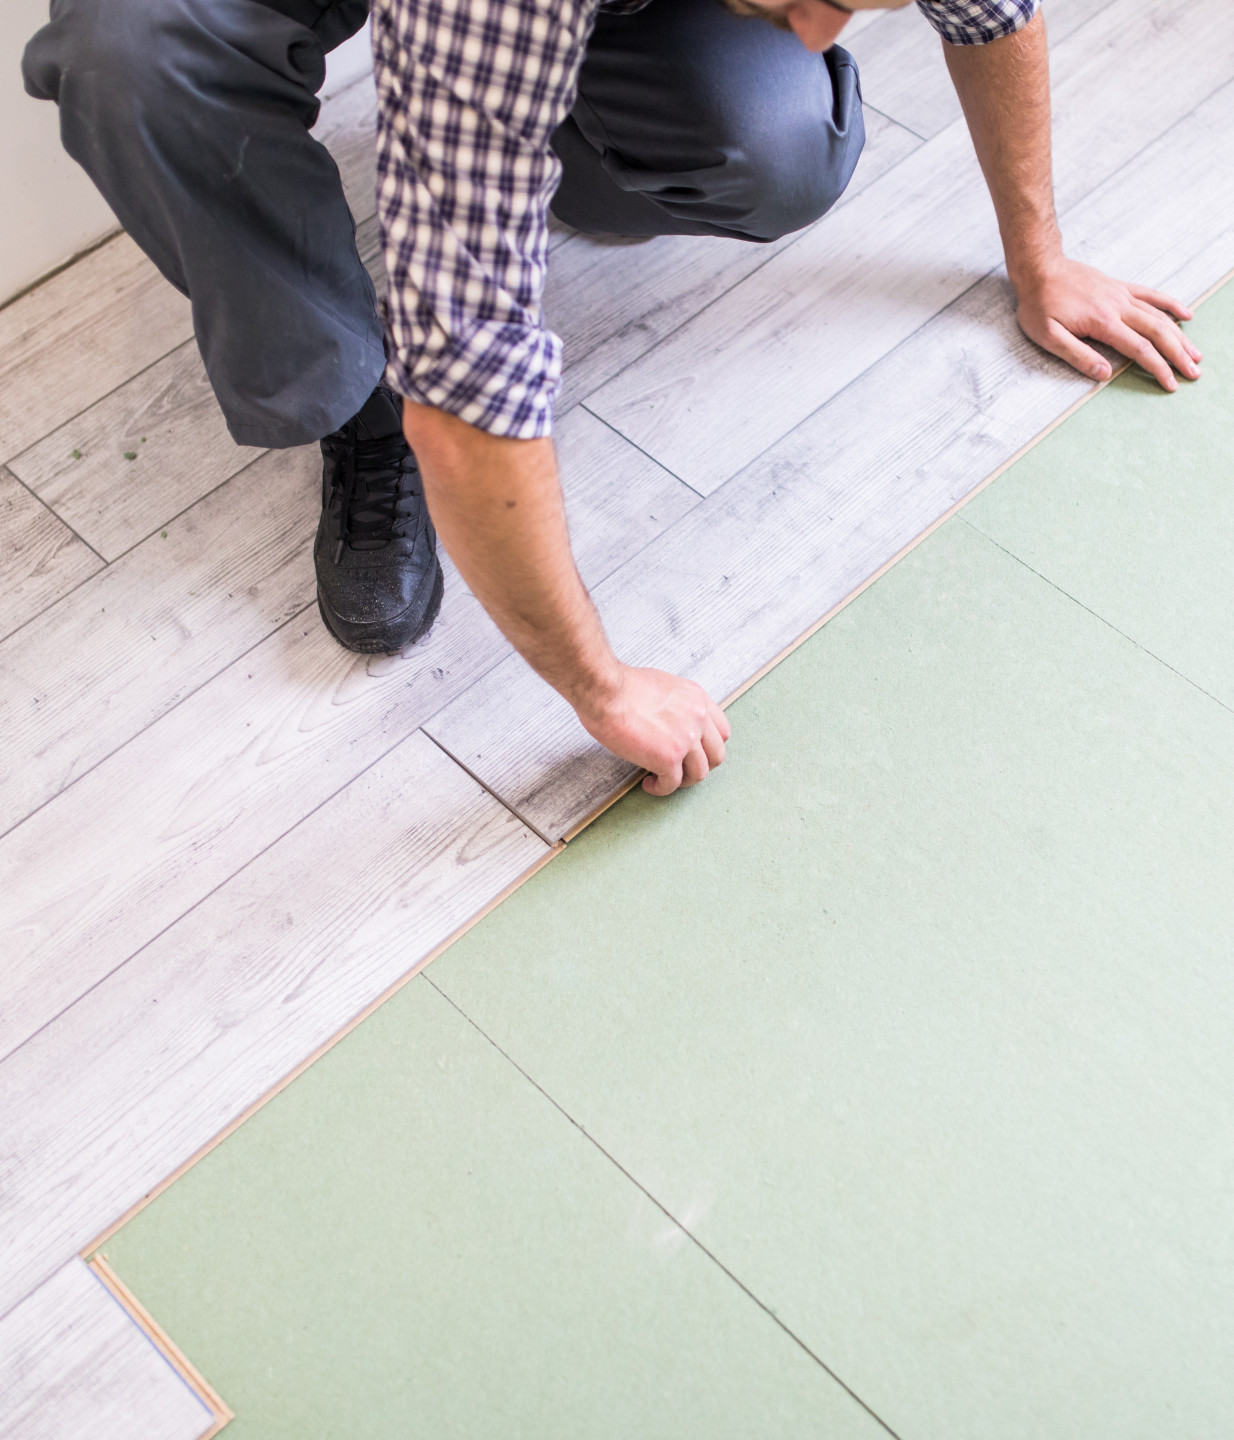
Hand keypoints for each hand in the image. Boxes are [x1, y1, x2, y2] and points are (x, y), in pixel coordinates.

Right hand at [577, 664, 730, 796]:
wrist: (606, 691)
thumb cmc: (622, 686)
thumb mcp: (663, 685)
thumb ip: (676, 704)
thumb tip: (670, 719)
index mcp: (697, 699)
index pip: (722, 731)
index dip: (708, 746)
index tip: (694, 752)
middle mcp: (698, 719)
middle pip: (716, 755)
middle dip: (699, 766)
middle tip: (681, 769)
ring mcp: (686, 740)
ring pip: (699, 773)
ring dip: (682, 781)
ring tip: (662, 779)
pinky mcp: (668, 758)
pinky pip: (672, 784)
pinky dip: (661, 788)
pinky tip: (649, 783)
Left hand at [1012, 257, 1201, 391]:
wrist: (1039, 269)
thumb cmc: (1039, 305)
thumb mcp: (1048, 336)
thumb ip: (1077, 355)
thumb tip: (1105, 374)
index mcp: (1103, 322)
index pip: (1139, 349)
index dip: (1158, 367)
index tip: (1171, 383)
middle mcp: (1118, 306)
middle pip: (1158, 332)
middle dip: (1178, 354)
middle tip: (1194, 372)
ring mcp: (1121, 295)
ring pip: (1159, 316)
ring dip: (1179, 335)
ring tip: (1195, 353)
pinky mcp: (1119, 287)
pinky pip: (1151, 295)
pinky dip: (1171, 305)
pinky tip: (1185, 315)